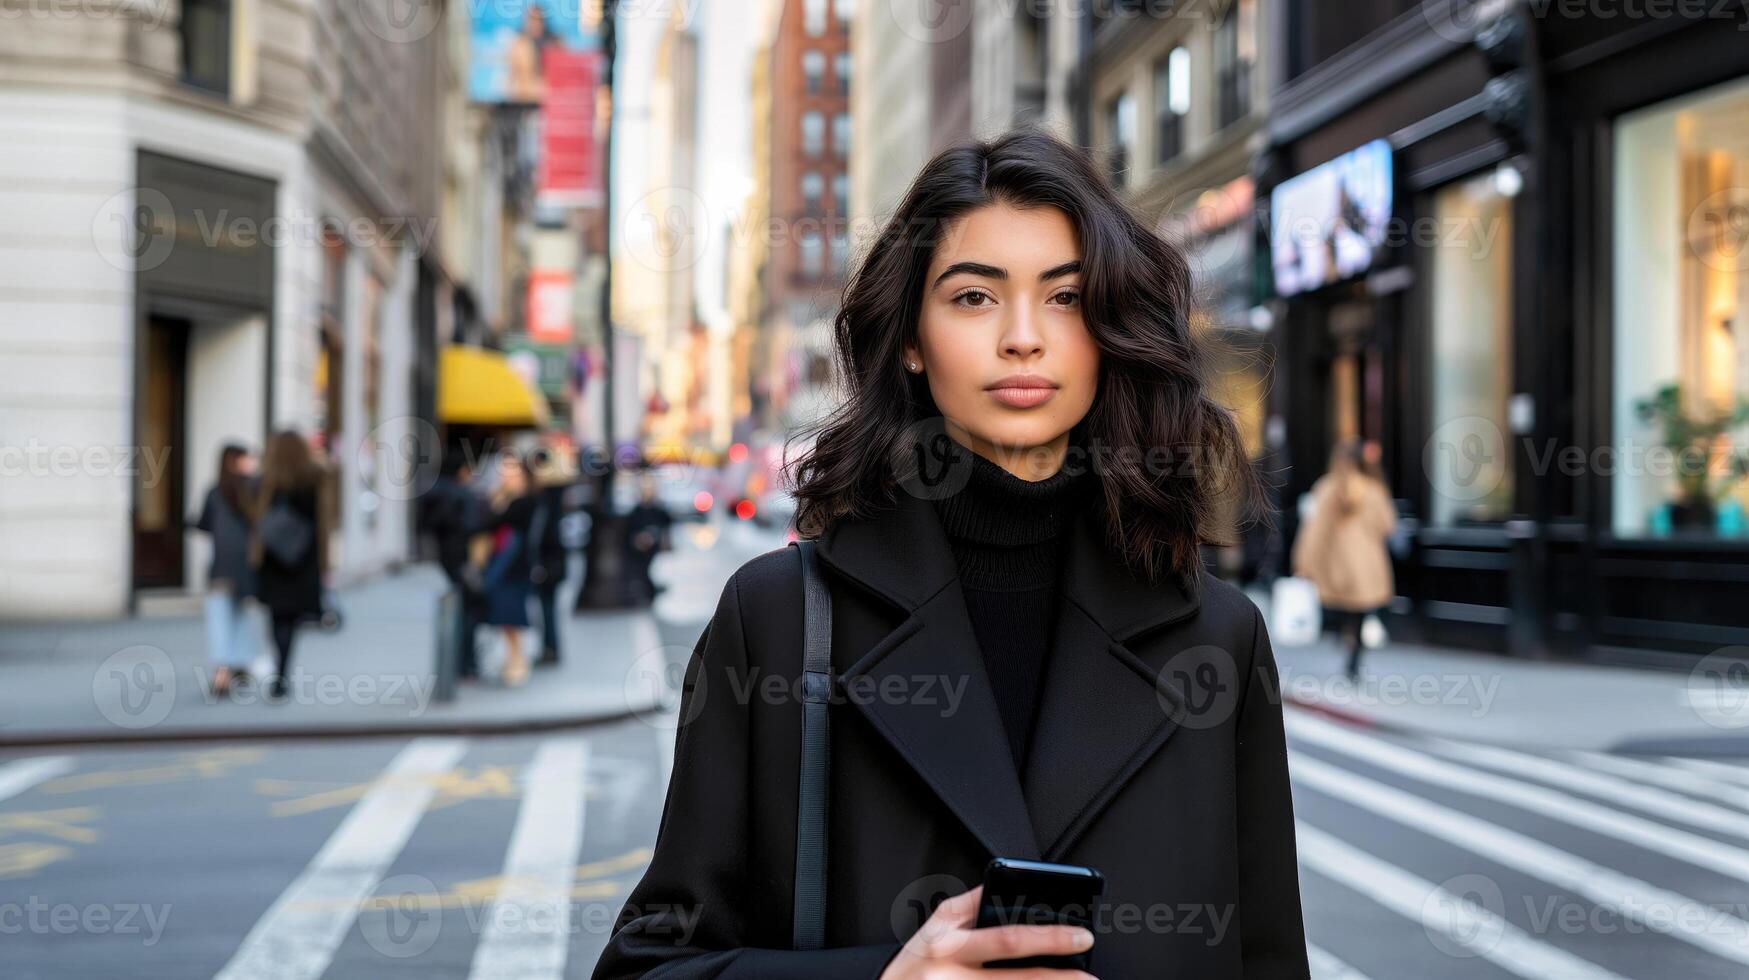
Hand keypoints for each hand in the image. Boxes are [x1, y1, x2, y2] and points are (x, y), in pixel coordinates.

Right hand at [879, 885, 1095, 978]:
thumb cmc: (912, 965)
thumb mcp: (933, 926)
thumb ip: (967, 904)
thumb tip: (1000, 885)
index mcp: (950, 945)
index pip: (1007, 938)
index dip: (1048, 938)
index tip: (1079, 935)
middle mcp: (953, 976)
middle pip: (1019, 979)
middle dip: (1061, 977)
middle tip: (1091, 975)